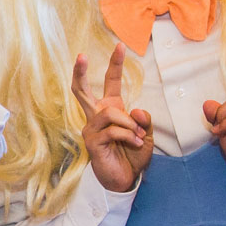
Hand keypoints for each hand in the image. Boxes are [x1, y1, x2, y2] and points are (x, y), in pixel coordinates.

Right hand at [71, 44, 152, 193]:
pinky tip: (136, 144)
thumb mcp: (146, 135)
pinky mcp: (92, 142)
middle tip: (80, 55)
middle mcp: (96, 116)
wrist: (125, 180)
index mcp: (110, 109)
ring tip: (139, 137)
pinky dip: (129, 136)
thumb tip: (137, 110)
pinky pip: (113, 131)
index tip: (120, 45)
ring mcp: (91, 129)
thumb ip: (144, 121)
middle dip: (79, 72)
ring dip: (129, 124)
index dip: (115, 64)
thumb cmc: (132, 156)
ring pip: (110, 113)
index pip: (110, 82)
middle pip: (80, 90)